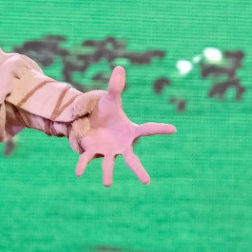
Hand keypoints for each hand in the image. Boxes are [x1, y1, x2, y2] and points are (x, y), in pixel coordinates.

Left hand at [73, 66, 176, 186]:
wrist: (91, 122)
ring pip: (109, 164)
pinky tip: (77, 173)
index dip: (160, 128)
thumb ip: (115, 86)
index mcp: (130, 131)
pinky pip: (87, 159)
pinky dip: (82, 165)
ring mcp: (107, 151)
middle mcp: (121, 145)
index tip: (174, 129)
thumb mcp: (110, 98)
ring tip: (107, 184)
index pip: (148, 129)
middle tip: (146, 182)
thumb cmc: (106, 112)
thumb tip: (119, 67)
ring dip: (107, 173)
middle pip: (132, 159)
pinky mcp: (92, 151)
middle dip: (138, 171)